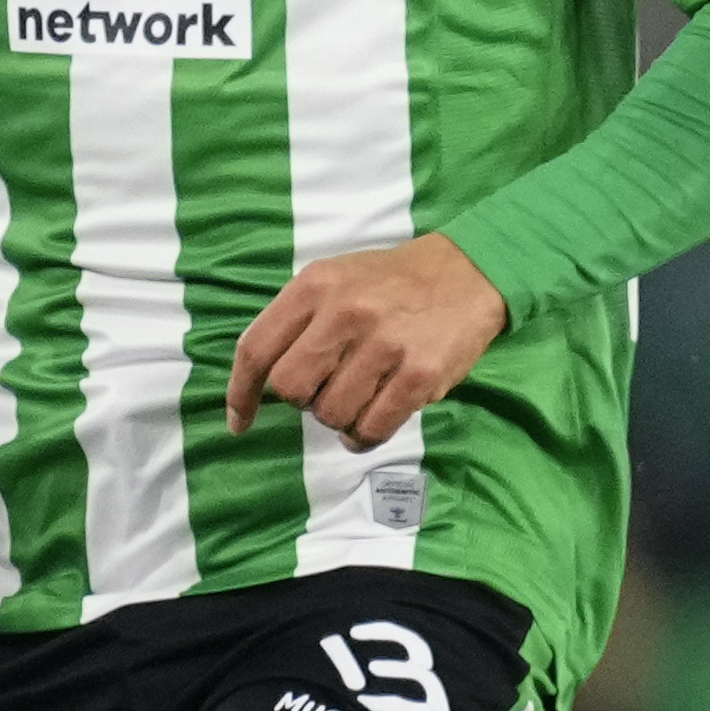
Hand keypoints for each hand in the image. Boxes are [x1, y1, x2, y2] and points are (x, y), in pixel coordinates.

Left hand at [226, 234, 505, 448]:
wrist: (468, 273)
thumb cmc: (391, 283)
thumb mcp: (335, 279)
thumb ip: (298, 321)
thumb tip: (262, 382)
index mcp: (315, 286)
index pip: (257, 349)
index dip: (241, 393)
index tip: (241, 420)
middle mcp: (345, 312)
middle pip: (290, 389)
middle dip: (303, 401)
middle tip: (327, 390)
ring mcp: (384, 344)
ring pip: (331, 413)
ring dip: (338, 418)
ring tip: (358, 400)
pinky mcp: (419, 374)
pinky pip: (371, 428)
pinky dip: (362, 438)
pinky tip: (369, 425)